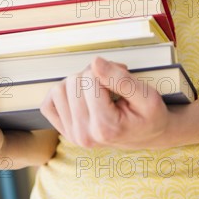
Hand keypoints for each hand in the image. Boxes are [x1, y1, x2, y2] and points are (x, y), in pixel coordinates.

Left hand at [40, 56, 173, 149]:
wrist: (149, 134)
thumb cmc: (150, 115)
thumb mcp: (147, 95)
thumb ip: (121, 79)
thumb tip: (95, 62)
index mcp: (105, 128)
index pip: (90, 78)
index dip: (107, 70)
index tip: (121, 76)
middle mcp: (85, 135)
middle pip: (73, 82)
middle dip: (92, 75)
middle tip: (112, 83)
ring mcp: (72, 135)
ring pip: (59, 90)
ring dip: (78, 83)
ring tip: (99, 90)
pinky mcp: (65, 132)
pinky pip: (49, 104)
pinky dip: (62, 95)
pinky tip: (81, 97)